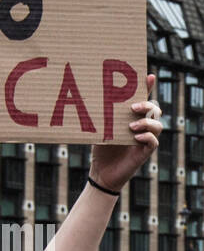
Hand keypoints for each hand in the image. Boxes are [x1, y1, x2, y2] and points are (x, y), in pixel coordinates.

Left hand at [89, 74, 160, 192]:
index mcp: (132, 118)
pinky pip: (153, 142)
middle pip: (155, 110)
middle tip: (132, 108)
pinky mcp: (145, 152)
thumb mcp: (101, 131)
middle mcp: (142, 127)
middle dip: (146, 105)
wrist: (101, 173)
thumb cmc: (101, 150)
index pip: (143, 100)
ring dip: (146, 122)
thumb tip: (92, 102)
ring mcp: (145, 139)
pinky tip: (136, 138)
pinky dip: (147, 137)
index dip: (148, 88)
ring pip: (158, 125)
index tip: (149, 77)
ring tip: (131, 127)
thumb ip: (103, 119)